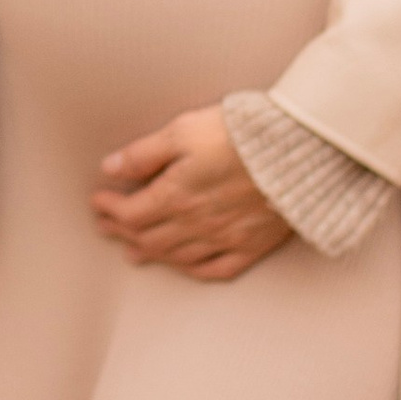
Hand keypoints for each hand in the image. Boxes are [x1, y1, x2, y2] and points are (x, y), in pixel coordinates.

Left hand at [93, 105, 292, 278]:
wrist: (302, 151)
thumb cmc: (243, 134)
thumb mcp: (184, 130)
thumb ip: (144, 153)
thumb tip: (111, 169)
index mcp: (176, 195)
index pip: (130, 213)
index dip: (109, 210)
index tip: (97, 202)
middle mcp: (196, 224)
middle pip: (149, 237)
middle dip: (122, 232)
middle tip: (107, 228)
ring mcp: (225, 238)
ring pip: (177, 256)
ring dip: (151, 254)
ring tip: (134, 251)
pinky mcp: (252, 245)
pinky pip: (216, 268)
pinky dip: (193, 269)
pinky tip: (184, 265)